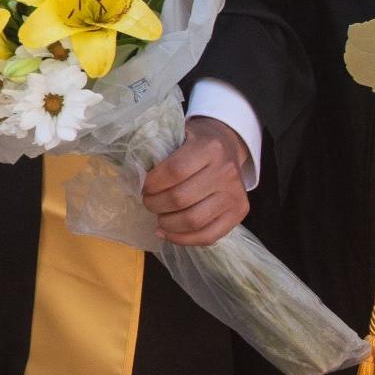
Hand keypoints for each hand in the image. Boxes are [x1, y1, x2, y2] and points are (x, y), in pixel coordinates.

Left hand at [142, 116, 251, 246]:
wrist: (228, 146)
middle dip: (155, 204)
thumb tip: (135, 178)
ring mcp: (235, 195)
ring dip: (167, 223)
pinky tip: (166, 232)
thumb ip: (159, 152)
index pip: (174, 171)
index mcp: (210, 148)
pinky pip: (208, 236)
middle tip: (148, 202)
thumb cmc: (196, 142)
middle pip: (181, 199)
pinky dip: (182, 239)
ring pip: (193, 221)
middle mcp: (226, 172)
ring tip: (158, 216)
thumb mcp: (179, 135)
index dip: (152, 183)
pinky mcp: (240, 213)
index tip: (144, 186)